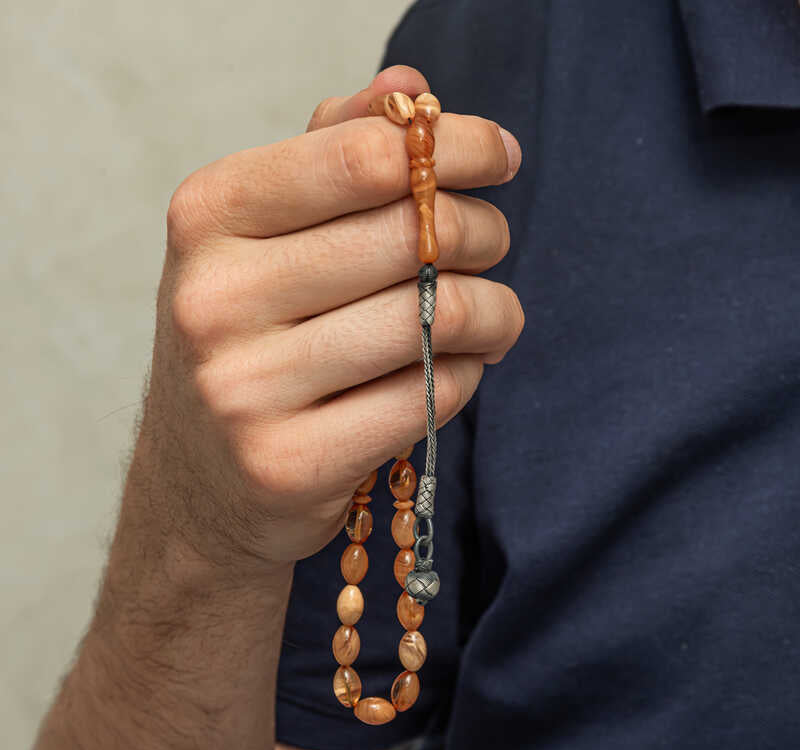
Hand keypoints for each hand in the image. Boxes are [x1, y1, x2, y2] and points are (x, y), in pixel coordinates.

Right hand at [140, 64, 523, 572]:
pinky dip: (466, 374)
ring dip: (494, 312)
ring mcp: (246, 390)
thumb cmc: (250, 339)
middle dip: (484, 233)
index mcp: (208, 219)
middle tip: (493, 246)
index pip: (362, 157)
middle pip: (410, 237)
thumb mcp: (264, 237)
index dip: (456, 147)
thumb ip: (330, 154)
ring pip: (434, 321)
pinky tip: (456, 368)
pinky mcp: (290, 464)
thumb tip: (407, 90)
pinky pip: (429, 396)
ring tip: (495, 317)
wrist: (203, 477)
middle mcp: (214, 299)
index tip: (500, 158)